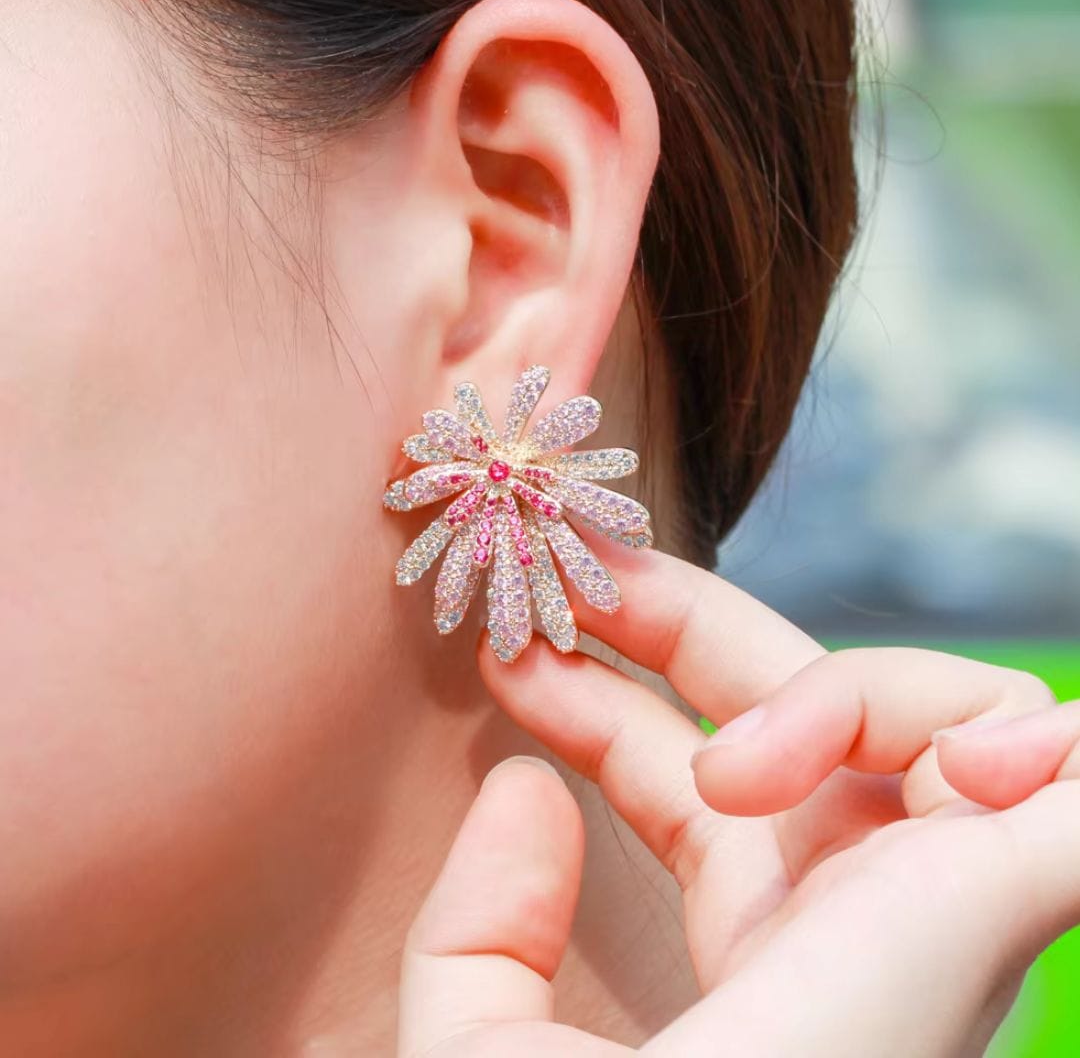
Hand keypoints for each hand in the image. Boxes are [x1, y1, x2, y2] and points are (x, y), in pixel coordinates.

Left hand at [398, 548, 1079, 1055]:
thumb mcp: (488, 1054)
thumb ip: (479, 935)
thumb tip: (523, 790)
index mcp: (755, 946)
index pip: (687, 777)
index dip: (602, 701)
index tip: (512, 655)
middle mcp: (856, 913)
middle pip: (792, 704)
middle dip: (683, 620)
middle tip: (581, 577)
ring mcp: (941, 902)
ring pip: (924, 710)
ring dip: (839, 691)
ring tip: (737, 774)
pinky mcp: (1015, 898)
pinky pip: (1073, 773)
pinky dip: (1031, 730)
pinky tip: (969, 758)